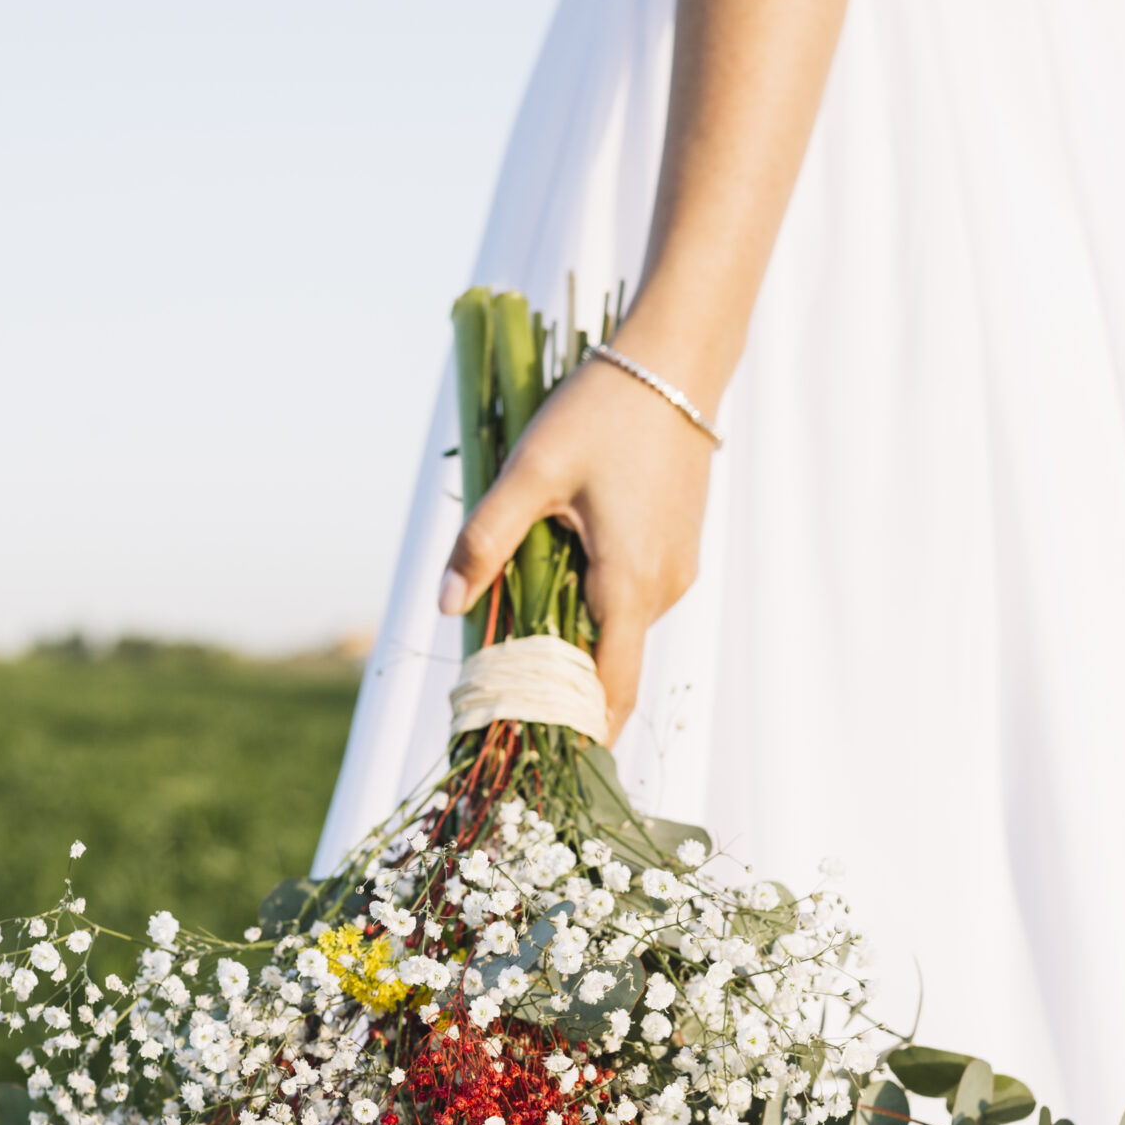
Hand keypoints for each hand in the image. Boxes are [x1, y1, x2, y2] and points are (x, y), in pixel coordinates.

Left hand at [438, 342, 717, 740]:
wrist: (675, 362)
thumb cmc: (602, 412)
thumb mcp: (532, 474)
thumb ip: (485, 541)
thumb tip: (446, 605)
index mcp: (631, 584)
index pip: (610, 690)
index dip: (579, 733)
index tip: (542, 761)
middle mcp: (665, 588)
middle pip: (610, 664)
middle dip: (560, 685)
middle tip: (500, 698)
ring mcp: (677, 568)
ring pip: (619, 628)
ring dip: (574, 636)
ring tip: (518, 628)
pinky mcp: (678, 547)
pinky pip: (632, 597)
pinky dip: (596, 604)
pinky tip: (559, 573)